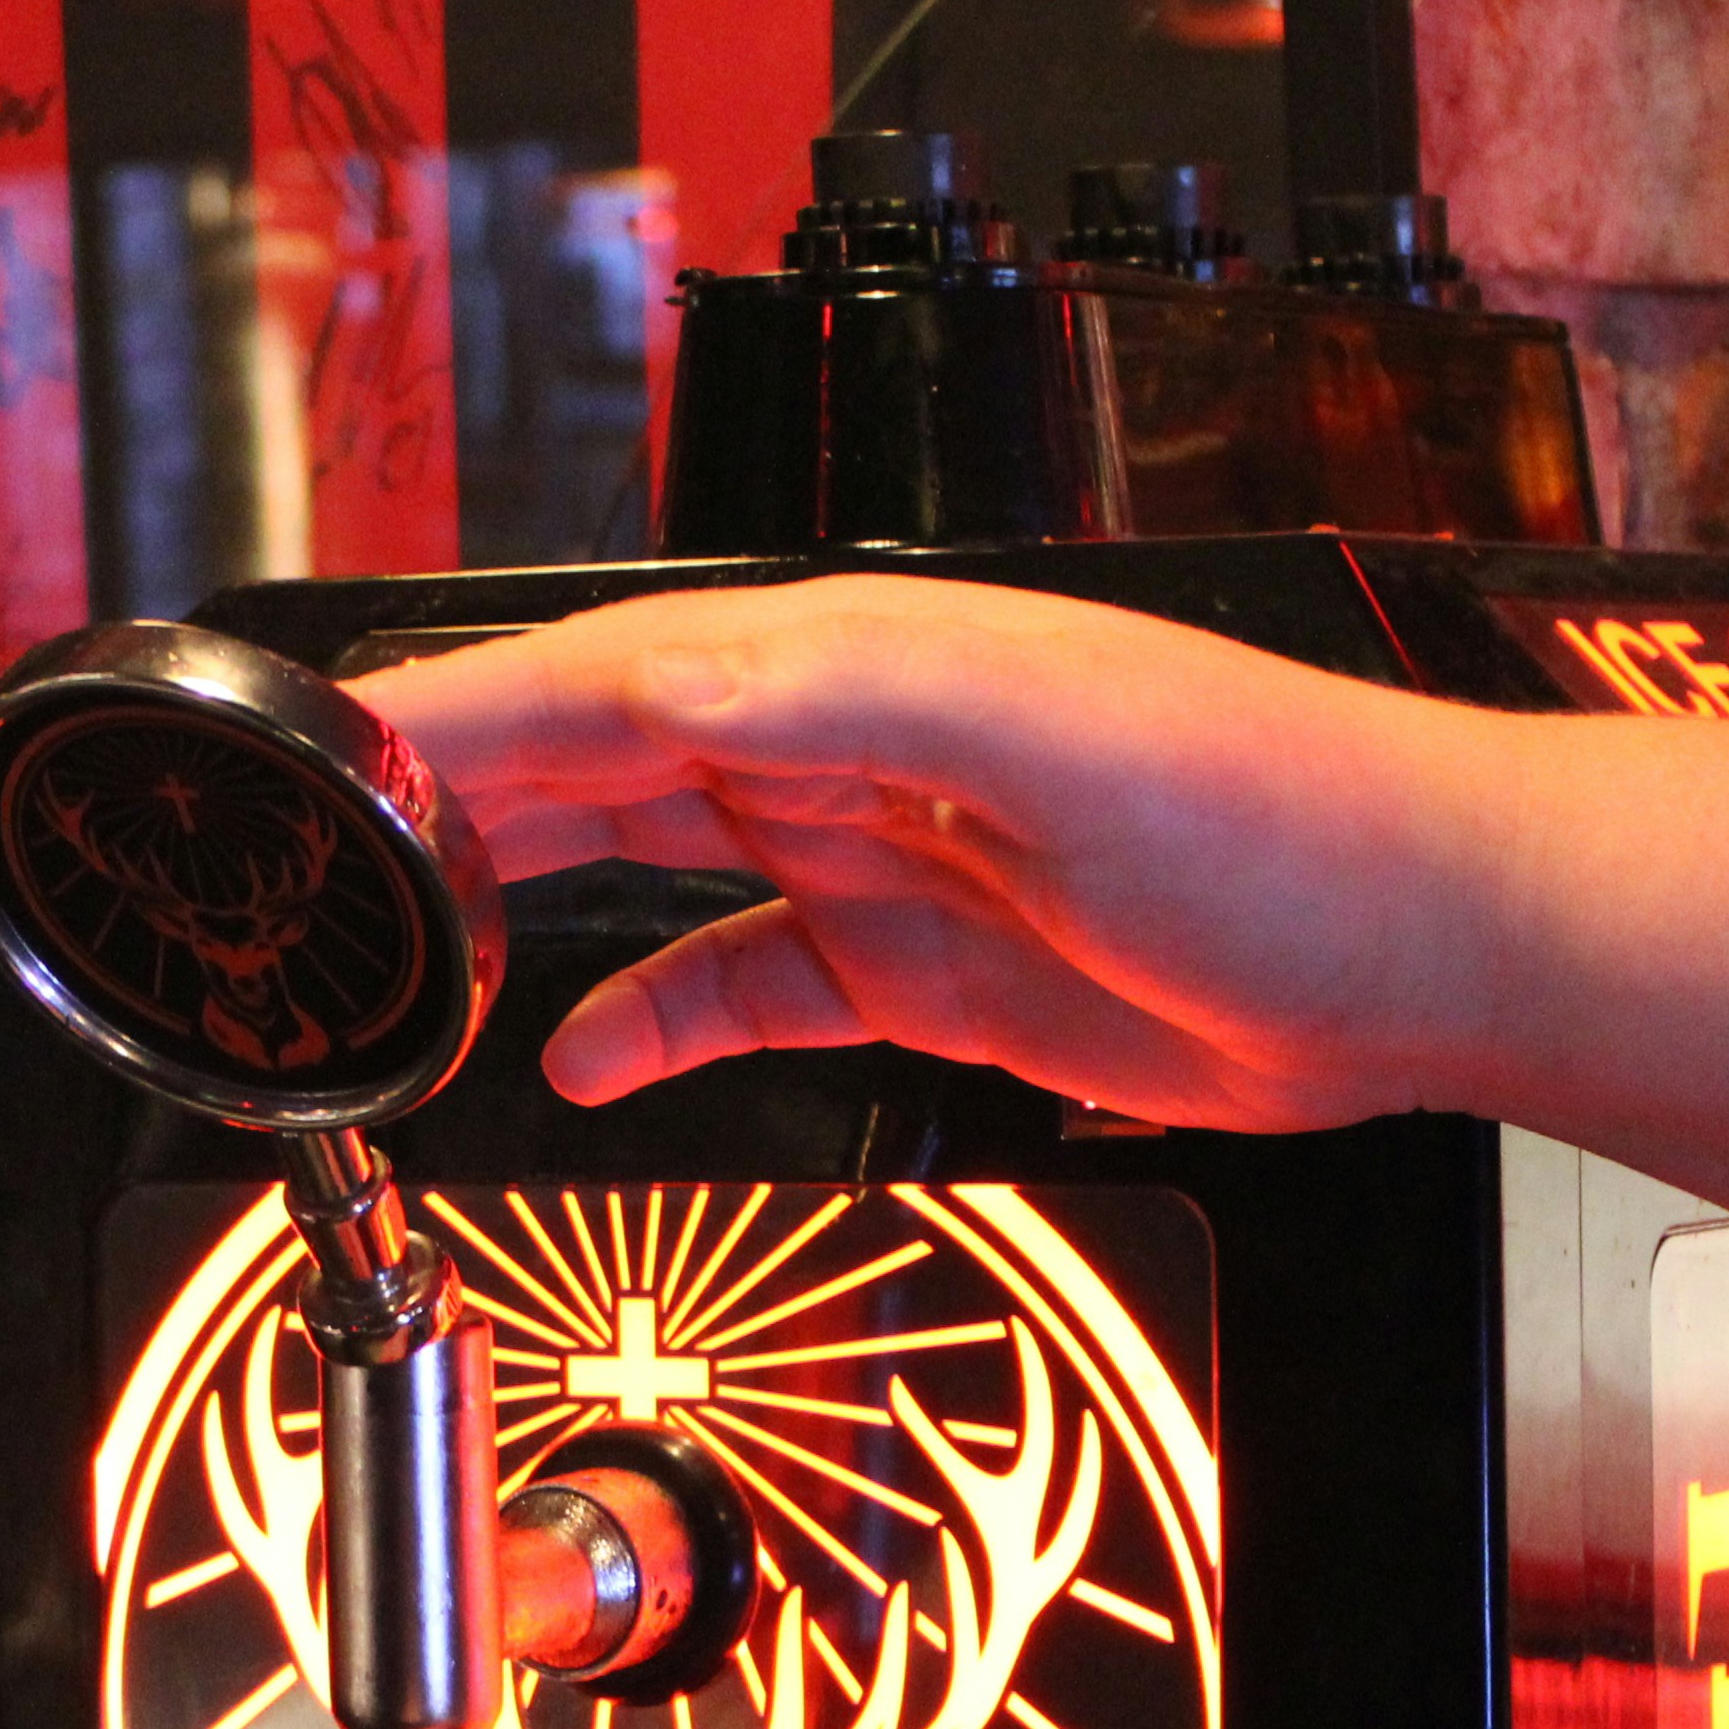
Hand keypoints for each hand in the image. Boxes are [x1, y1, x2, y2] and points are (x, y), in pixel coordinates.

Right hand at [359, 576, 1527, 1131]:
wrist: (1426, 940)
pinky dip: (650, 1019)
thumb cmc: (1282, 811)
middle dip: (443, 804)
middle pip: (589, 762)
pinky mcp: (926, 965)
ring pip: (645, 862)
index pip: (593, 676)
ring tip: (400, 950)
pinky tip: (582, 1060)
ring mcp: (879, 855)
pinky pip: (742, 982)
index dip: (445, 718)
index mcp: (849, 668)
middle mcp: (845, 745)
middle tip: (302, 862)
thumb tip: (661, 690)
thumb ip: (845, 694)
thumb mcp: (1046, 730)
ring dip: (522, 899)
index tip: (316, 762)